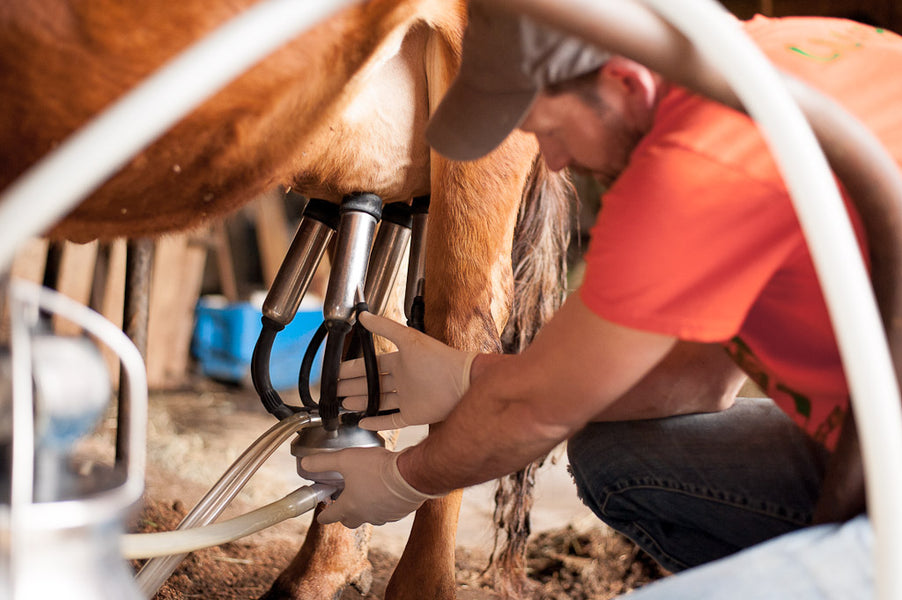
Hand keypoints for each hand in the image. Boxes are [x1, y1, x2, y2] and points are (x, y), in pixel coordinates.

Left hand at [300, 447, 440, 527]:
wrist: (412, 475)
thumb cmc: (379, 468)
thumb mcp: (346, 459)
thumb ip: (323, 462)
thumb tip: (304, 463)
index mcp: (349, 507)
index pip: (329, 517)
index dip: (323, 515)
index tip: (321, 514)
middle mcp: (366, 515)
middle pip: (349, 521)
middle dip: (344, 513)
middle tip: (343, 500)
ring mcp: (384, 516)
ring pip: (369, 517)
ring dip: (365, 508)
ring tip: (366, 492)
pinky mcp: (399, 512)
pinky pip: (387, 512)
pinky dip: (383, 505)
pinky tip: (386, 491)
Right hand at [337, 312, 477, 429]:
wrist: (461, 382)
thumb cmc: (438, 358)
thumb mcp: (407, 338)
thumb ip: (384, 327)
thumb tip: (363, 315)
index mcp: (401, 361)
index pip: (372, 365)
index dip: (354, 369)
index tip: (337, 371)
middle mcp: (404, 380)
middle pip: (372, 384)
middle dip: (353, 386)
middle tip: (334, 389)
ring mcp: (408, 399)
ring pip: (379, 402)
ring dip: (361, 402)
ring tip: (343, 403)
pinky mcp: (413, 415)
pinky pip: (391, 420)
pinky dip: (376, 421)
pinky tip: (362, 421)